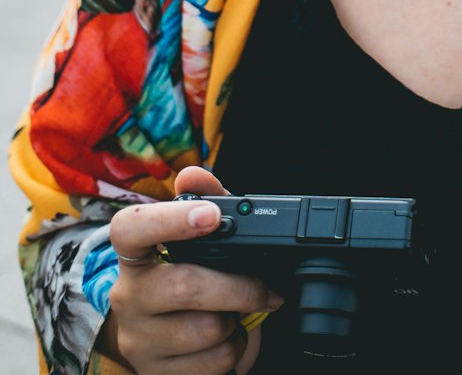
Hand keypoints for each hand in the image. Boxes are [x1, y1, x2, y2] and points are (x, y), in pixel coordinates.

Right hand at [105, 165, 280, 374]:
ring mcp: (139, 341)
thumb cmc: (179, 275)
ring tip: (238, 314)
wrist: (153, 336)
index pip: (130, 229)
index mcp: (133, 255)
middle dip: (239, 287)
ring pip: (206, 330)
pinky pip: (212, 363)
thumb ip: (200, 200)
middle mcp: (128, 297)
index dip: (170, 220)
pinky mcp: (156, 373)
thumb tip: (194, 174)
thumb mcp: (190, 238)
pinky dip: (235, 351)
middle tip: (265, 288)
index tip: (210, 215)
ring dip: (238, 321)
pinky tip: (229, 340)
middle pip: (186, 287)